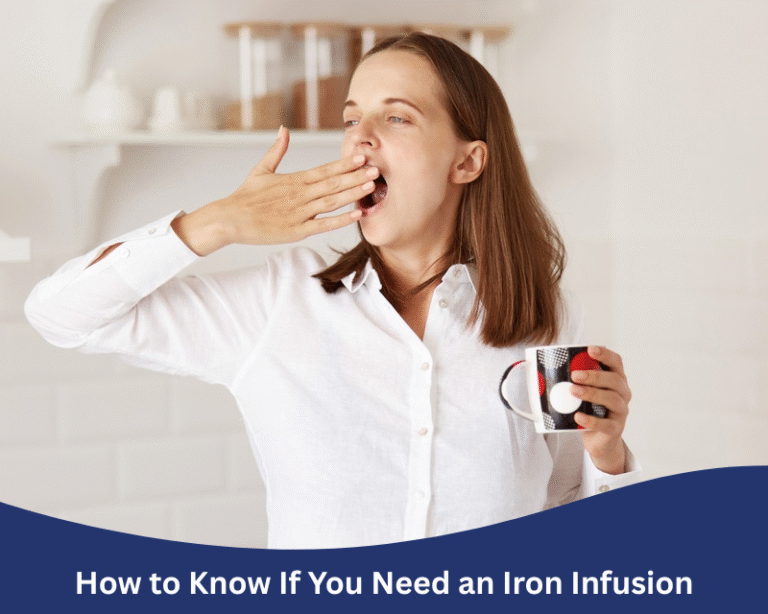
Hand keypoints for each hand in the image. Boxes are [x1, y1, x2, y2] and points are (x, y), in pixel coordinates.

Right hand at [173, 126, 377, 254]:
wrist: (229, 219)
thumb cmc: (245, 196)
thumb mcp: (261, 170)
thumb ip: (277, 150)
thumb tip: (284, 129)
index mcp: (294, 180)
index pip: (324, 170)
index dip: (344, 163)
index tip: (362, 156)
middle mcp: (299, 194)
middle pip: (333, 183)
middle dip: (356, 175)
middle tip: (377, 168)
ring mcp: (299, 213)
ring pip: (331, 202)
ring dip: (353, 193)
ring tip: (371, 185)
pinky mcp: (296, 230)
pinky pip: (323, 225)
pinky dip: (341, 220)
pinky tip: (357, 214)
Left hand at [570, 346, 631, 474]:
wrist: (598, 439)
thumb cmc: (590, 410)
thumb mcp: (584, 393)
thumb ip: (574, 380)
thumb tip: (542, 367)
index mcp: (616, 380)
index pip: (616, 362)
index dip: (605, 354)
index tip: (590, 349)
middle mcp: (622, 394)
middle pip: (614, 380)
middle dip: (594, 375)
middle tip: (574, 375)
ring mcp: (620, 412)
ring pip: (611, 399)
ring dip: (591, 393)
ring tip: (573, 391)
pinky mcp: (615, 429)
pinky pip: (605, 424)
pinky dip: (590, 420)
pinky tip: (577, 416)